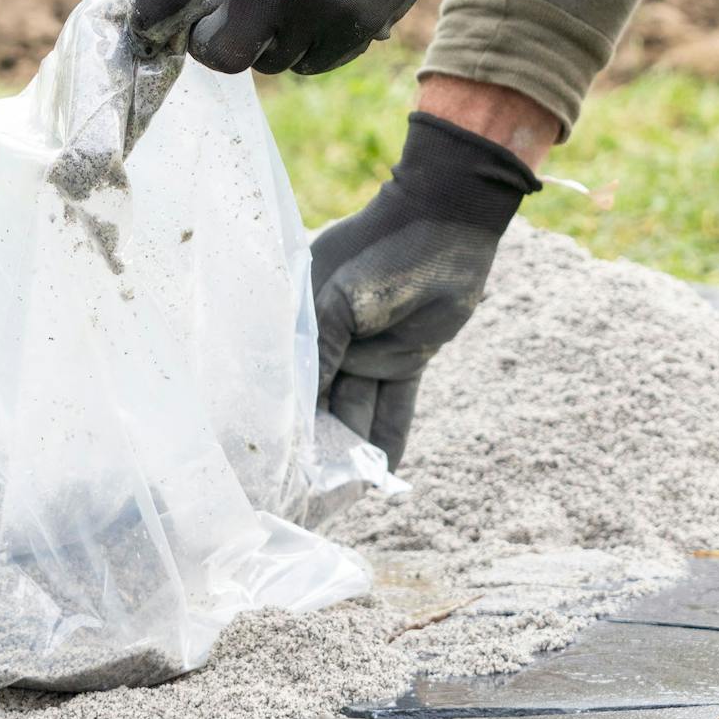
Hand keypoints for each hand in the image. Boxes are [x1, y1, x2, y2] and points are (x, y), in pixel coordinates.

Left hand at [130, 0, 494, 76]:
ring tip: (288, 1)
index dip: (148, 17)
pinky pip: (313, 64)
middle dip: (216, 48)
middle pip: (222, 57)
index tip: (149, 26)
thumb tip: (180, 3)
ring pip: (272, 64)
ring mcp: (320, 7)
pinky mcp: (356, 26)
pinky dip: (308, 48)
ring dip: (269, 44)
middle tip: (224, 29)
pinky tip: (320, 11)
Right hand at [311, 111, 538, 468]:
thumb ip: (321, 354)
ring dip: (352, 450)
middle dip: (315, 444)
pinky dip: (389, 438)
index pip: (284, 379)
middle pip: (318, 403)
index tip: (272, 460)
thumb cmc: (384, 251)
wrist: (447, 223)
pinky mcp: (404, 361)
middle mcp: (328, 341)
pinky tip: (381, 477)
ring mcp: (367, 352)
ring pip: (355, 411)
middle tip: (307, 492)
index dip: (280, 418)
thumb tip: (301, 410)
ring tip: (341, 495)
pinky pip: (394, 407)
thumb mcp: (340, 302)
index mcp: (300, 320)